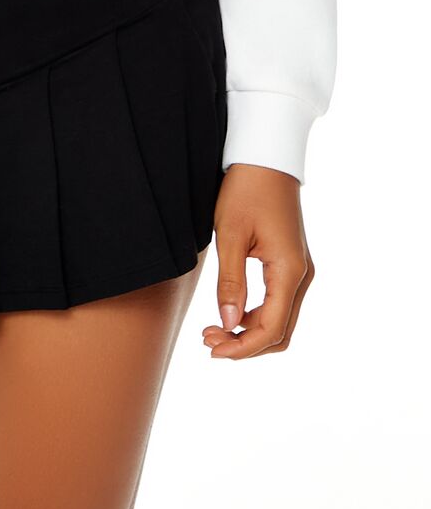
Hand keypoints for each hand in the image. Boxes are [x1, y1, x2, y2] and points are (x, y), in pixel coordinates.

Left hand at [202, 163, 314, 357]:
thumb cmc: (245, 190)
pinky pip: (279, 303)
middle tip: (208, 341)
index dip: (243, 348)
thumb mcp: (230, 234)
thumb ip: (231, 282)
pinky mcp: (291, 263)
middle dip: (245, 345)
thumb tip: (227, 325)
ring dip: (250, 332)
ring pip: (281, 320)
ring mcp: (299, 270)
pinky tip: (230, 312)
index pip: (271, 329)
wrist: (265, 158)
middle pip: (280, 331)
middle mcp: (301, 275)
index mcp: (289, 271)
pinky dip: (256, 316)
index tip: (213, 350)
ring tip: (213, 330)